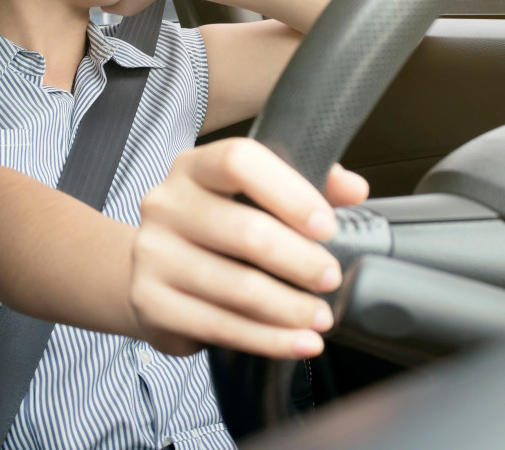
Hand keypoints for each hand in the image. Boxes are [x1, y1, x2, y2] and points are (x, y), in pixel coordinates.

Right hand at [127, 138, 368, 358]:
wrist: (152, 266)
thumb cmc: (215, 226)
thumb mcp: (254, 196)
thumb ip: (306, 184)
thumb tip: (353, 188)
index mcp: (194, 167)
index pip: (239, 162)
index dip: (289, 193)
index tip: (326, 225)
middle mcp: (166, 204)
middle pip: (245, 231)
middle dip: (301, 261)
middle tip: (330, 278)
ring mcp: (152, 254)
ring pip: (238, 288)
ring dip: (291, 309)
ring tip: (320, 317)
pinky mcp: (151, 302)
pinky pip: (221, 326)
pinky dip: (269, 340)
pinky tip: (297, 341)